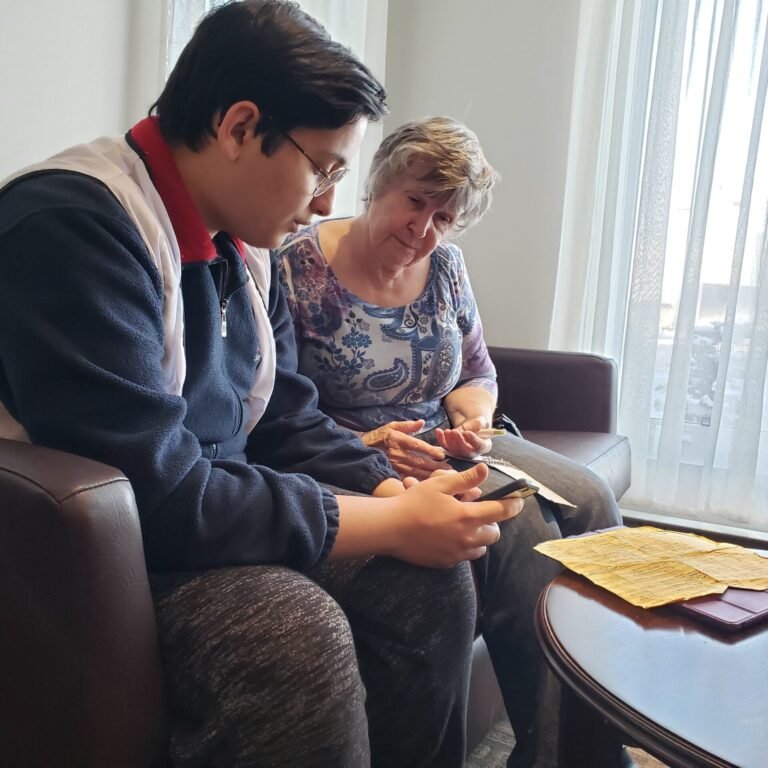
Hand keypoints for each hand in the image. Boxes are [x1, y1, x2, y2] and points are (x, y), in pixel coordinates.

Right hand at [362, 419, 450, 479]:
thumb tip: (422, 422)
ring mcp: (393, 465)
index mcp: (397, 439)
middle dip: (434, 466)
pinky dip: (418, 482)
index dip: (430, 450)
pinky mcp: (391, 473)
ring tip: (442, 477)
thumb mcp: (391, 426)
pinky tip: (428, 485)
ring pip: (414, 472)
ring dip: (429, 475)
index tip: (442, 454)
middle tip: (449, 469)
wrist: (360, 450)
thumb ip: (408, 425)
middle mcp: (396, 453)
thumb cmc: (379, 437)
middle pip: (418, 461)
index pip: (417, 445)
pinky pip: (406, 479)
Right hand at [386, 463, 523, 566]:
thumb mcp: (439, 484)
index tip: (519, 499)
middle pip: (494, 533)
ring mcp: (457, 553)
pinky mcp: (446, 562)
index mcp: (468, 516)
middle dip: (491, 522)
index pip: (502, 511)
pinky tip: (449, 536)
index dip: (514, 504)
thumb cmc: (414, 502)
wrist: (390, 528)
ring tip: (464, 525)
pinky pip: (464, 556)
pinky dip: (463, 546)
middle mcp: (467, 538)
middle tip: (478, 512)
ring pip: (480, 547)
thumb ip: (465, 479)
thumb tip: (484, 470)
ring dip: (479, 536)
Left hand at [434, 417, 492, 458]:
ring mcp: (461, 452)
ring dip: (449, 441)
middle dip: (459, 442)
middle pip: (466, 451)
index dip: (473, 440)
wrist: (468, 420)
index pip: (480, 446)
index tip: (466, 432)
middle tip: (454, 431)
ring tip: (447, 431)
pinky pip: (445, 446)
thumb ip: (477, 423)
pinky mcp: (451, 449)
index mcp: (484, 445)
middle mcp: (473, 451)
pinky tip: (438, 431)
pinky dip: (440, 439)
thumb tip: (470, 429)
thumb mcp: (481, 419)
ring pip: (454, 451)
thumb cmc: (477, 421)